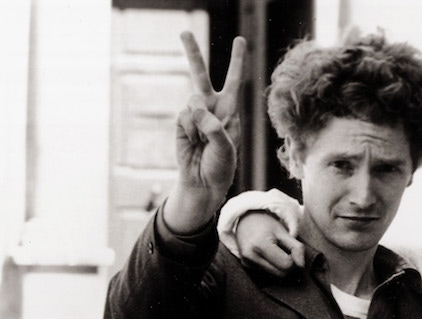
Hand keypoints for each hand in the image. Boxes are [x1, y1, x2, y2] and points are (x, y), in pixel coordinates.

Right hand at [165, 32, 245, 233]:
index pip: (235, 81)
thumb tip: (195, 108)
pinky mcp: (181, 123)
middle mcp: (212, 108)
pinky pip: (183, 116)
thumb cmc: (221, 167)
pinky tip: (193, 143)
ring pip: (192, 98)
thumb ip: (214, 128)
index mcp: (231, 111)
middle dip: (192, 53)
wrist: (202, 183)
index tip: (240, 40)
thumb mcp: (226, 149)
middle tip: (184, 32)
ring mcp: (195, 114)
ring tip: (204, 141)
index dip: (237, 61)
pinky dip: (189, 130)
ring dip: (199, 120)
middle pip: (201, 75)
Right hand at [236, 211, 305, 275]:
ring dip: (280, 267)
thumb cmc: (267, 225)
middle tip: (285, 252)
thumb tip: (301, 265)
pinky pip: (266, 273)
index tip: (291, 250)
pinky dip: (271, 266)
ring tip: (276, 252)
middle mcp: (251, 256)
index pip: (286, 265)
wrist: (245, 220)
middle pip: (281, 274)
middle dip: (288, 266)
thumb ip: (296, 248)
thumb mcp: (284, 233)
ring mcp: (247, 263)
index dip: (293, 259)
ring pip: (275, 276)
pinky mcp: (246, 266)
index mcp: (260, 245)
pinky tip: (268, 255)